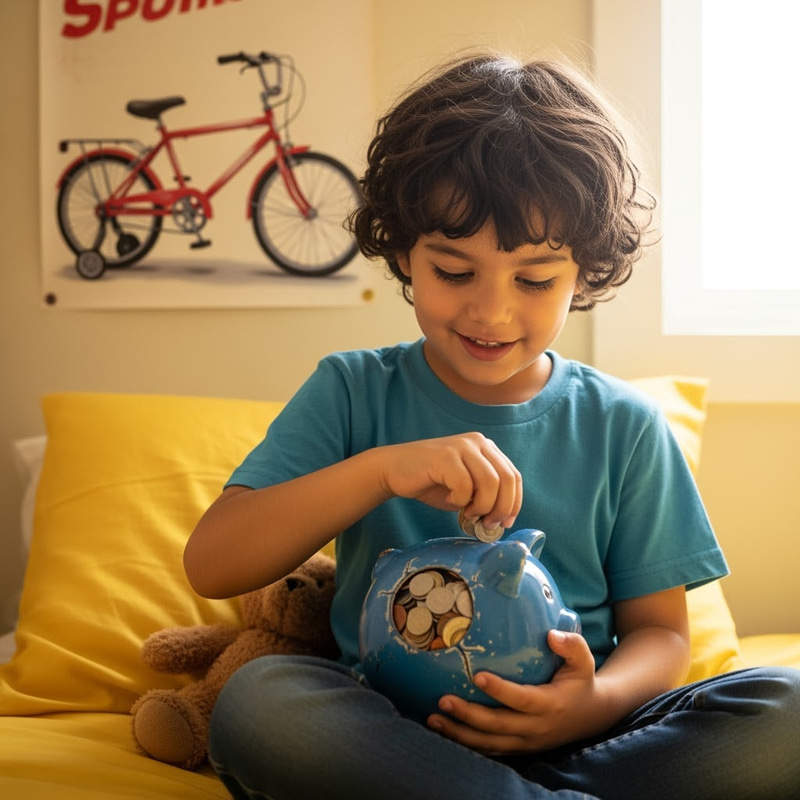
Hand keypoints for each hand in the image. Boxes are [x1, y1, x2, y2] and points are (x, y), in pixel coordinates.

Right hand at [378, 433, 521, 529]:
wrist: (394, 470)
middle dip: (502, 508)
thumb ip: (486, 497)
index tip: (504, 523)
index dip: (514, 503)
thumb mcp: (466, 489)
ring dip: (482, 506)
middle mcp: (477, 442)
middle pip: (507, 479)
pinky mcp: (445, 456)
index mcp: (487, 448)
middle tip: (487, 524)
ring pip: (490, 482)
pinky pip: (465, 485)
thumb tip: (503, 520)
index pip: (514, 476)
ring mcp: (461, 447)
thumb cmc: (432, 483)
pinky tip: (449, 499)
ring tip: (467, 514)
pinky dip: (460, 500)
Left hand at [427, 630, 605, 753]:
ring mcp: (527, 742)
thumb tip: (551, 635)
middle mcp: (537, 728)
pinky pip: (490, 750)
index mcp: (550, 704)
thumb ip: (572, 645)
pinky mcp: (520, 748)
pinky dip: (466, 745)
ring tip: (433, 719)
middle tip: (442, 700)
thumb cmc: (581, 680)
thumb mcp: (584, 661)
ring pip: (489, 743)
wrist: (592, 715)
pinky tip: (444, 733)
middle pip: (498, 725)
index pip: (522, 699)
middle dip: (468, 715)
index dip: (500, 690)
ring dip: (460, 734)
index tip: (477, 676)